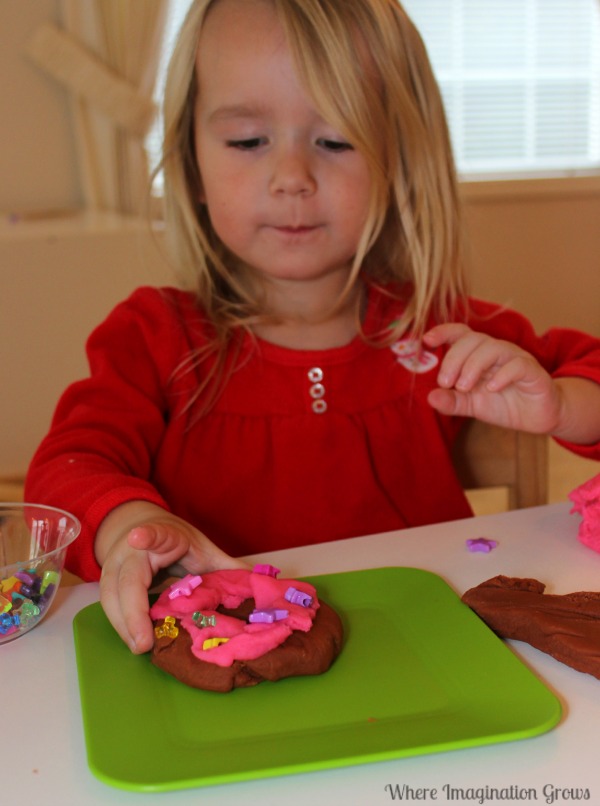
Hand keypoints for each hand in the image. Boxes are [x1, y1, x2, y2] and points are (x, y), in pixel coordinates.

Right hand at [96, 502, 247, 653]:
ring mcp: (114, 565)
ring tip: (140, 647)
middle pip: (126, 579)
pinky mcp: (106, 581)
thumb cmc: (174, 539)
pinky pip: (110, 606)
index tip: (138, 538)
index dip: (146, 536)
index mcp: (162, 535)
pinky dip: (122, 625)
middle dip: (132, 612)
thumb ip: (225, 567)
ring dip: (123, 625)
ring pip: (110, 597)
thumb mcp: (201, 548)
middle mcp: (132, 550)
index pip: (153, 533)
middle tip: (143, 643)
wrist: (138, 525)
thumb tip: (258, 586)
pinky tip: (135, 640)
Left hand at [423, 323, 562, 433]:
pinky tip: (492, 389)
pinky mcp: (532, 371)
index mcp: (478, 354)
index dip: (444, 332)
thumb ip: (452, 401)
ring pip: (493, 348)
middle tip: (445, 382)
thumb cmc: (503, 404)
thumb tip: (430, 397)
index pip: (461, 334)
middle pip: (472, 339)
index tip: (426, 340)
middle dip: (454, 359)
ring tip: (464, 387)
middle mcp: (495, 351)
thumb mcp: (472, 405)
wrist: (536, 417)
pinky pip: (517, 364)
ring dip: (473, 366)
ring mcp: (515, 358)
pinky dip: (502, 374)